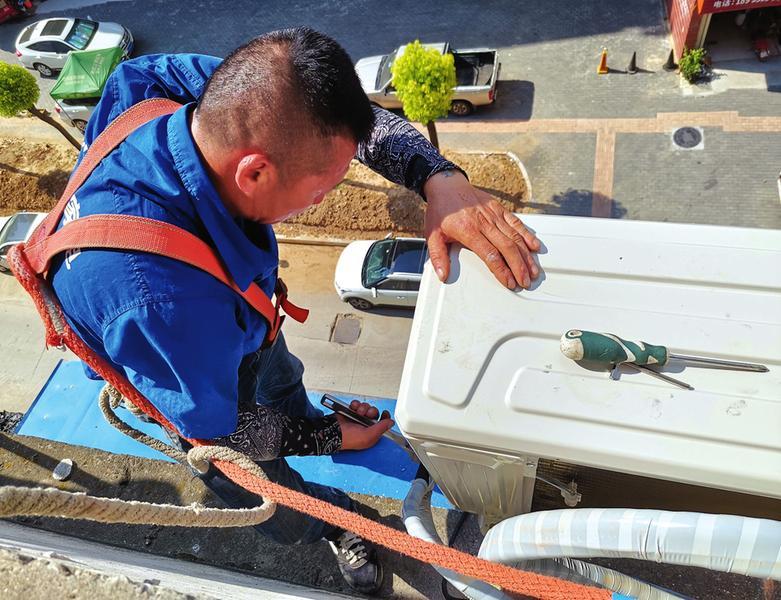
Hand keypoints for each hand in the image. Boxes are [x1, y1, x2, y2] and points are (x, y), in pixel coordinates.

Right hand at [337, 400, 393, 450]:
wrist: (332, 432)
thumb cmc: (349, 438)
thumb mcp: (369, 436)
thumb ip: (381, 428)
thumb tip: (391, 423)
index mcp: (371, 433)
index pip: (382, 424)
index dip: (385, 417)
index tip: (385, 413)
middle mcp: (365, 425)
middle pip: (375, 413)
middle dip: (371, 411)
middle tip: (366, 414)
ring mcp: (357, 418)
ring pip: (366, 407)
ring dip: (363, 408)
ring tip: (358, 412)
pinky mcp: (350, 412)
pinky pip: (357, 404)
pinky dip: (356, 404)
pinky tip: (353, 408)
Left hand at [423, 170, 540, 288]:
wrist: (446, 185)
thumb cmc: (440, 210)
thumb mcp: (432, 235)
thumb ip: (438, 256)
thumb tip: (442, 275)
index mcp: (468, 231)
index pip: (490, 255)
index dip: (502, 270)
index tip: (509, 282)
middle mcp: (484, 223)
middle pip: (507, 247)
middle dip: (519, 267)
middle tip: (525, 281)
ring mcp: (494, 215)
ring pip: (515, 237)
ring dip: (526, 255)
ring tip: (533, 270)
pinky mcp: (499, 209)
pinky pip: (516, 222)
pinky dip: (527, 235)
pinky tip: (535, 247)